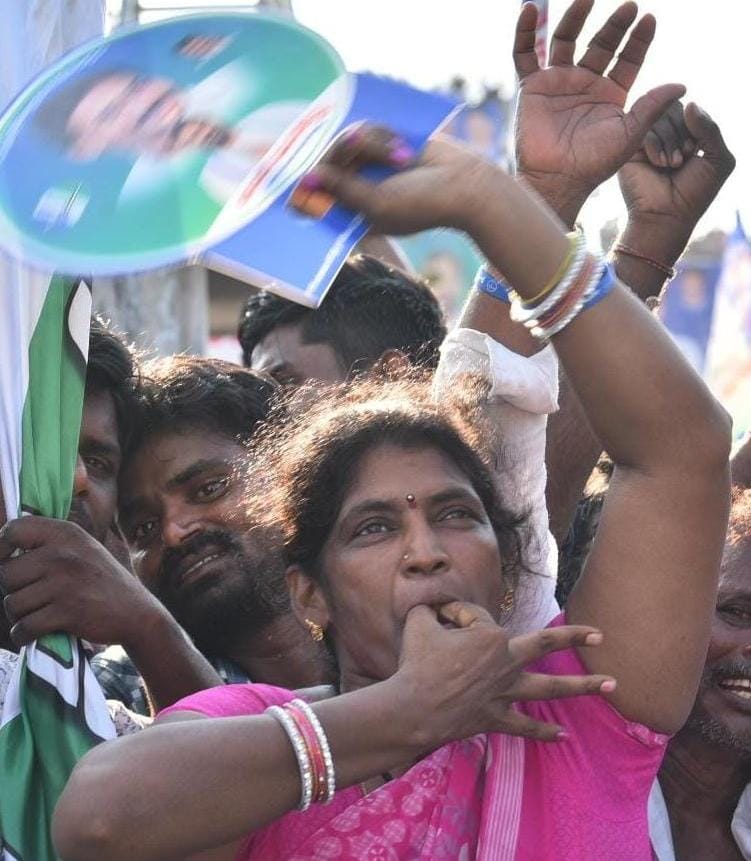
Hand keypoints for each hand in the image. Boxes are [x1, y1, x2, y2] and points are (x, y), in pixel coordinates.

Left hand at [0, 516, 162, 647]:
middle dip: (12, 591)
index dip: (0, 548)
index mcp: (66, 533)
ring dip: (18, 616)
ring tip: (36, 615)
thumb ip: (50, 543)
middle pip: (5, 574)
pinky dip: (23, 635)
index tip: (7, 562)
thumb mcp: (83, 548)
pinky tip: (33, 634)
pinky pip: (23, 627)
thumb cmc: (102, 580)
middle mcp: (63, 553)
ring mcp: (64, 583)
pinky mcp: (66, 612)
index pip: (13, 530)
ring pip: (12, 603)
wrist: (135, 612)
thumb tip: (3, 548)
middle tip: (30, 599)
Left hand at [293, 124, 493, 235]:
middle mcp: (354, 191)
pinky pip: (364, 130)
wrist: (462, 182)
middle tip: (355, 149)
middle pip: (324, 167)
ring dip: (370, 145)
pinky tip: (404, 150)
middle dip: (340, 156)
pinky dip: (382, 137)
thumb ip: (341, 190)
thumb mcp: (375, 203)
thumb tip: (307, 179)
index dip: (298, 194)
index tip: (281, 186)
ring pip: (343, 144)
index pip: (314, 205)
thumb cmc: (420, 204)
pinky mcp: (380, 146)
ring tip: (400, 157)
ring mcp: (366, 168)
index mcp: (350, 216)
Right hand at [394, 602, 613, 745]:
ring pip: (550, 687)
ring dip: (582, 686)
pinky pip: (525, 726)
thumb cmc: (417, 662)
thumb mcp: (420, 622)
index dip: (456, 615)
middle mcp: (506, 661)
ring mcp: (506, 692)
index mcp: (490, 635)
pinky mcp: (498, 718)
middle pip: (545, 644)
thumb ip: (432, 609)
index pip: (479, 617)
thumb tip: (437, 607)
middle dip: (575, 638)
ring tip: (612, 685)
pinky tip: (563, 736)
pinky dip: (544, 732)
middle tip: (601, 636)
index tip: (439, 620)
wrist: (414, 708)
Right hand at [513, 0, 684, 224]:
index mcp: (609, 94)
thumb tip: (682, 84)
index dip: (638, 40)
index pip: (627, 58)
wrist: (557, 180)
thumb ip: (653, 107)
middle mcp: (584, 84)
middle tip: (629, 6)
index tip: (649, 20)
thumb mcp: (631, 135)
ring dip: (576, 17)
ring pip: (565, 40)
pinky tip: (530, 10)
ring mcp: (557, 83)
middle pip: (600, 43)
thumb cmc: (593, 164)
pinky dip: (525, 32)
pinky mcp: (532, 87)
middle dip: (614, 25)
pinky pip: (525, 54)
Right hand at [618, 101, 734, 260]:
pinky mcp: (630, 149)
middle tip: (683, 158)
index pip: (691, 110)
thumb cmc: (694, 193)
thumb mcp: (717, 158)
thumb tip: (689, 103)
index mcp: (688, 135)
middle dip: (682, 132)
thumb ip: (710, 128)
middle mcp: (666, 135)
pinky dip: (655, 144)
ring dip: (670, 140)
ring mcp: (647, 141)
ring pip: (658, 116)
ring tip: (672, 165)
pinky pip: (643, 129)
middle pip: (674, 108)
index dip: (695, 124)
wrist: (666, 217)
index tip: (695, 152)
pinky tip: (658, 164)